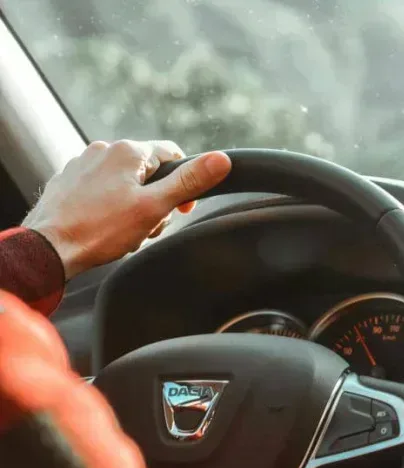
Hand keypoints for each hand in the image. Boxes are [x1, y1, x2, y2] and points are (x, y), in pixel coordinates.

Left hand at [22, 140, 231, 278]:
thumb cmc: (101, 229)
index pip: (174, 154)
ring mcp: (83, 164)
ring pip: (126, 183)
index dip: (185, 183)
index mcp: (128, 151)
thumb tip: (222, 159)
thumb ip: (189, 182)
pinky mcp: (68, 181)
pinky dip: (110, 207)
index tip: (182, 209)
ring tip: (125, 231)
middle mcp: (104, 150)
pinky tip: (105, 228)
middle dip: (156, 200)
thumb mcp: (155, 207)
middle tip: (148, 226)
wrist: (48, 247)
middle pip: (150, 172)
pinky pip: (102, 190)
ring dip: (135, 206)